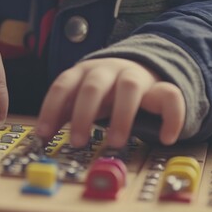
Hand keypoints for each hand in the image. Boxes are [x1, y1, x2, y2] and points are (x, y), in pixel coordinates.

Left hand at [36, 58, 184, 147]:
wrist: (138, 67)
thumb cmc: (103, 90)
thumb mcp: (79, 96)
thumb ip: (63, 111)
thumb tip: (41, 136)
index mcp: (83, 72)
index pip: (62, 85)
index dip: (50, 109)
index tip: (44, 134)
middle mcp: (108, 71)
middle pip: (93, 86)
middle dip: (83, 114)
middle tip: (77, 142)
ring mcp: (135, 76)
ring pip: (130, 88)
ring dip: (121, 117)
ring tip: (114, 143)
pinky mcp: (160, 86)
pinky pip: (170, 96)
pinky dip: (170, 118)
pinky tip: (165, 138)